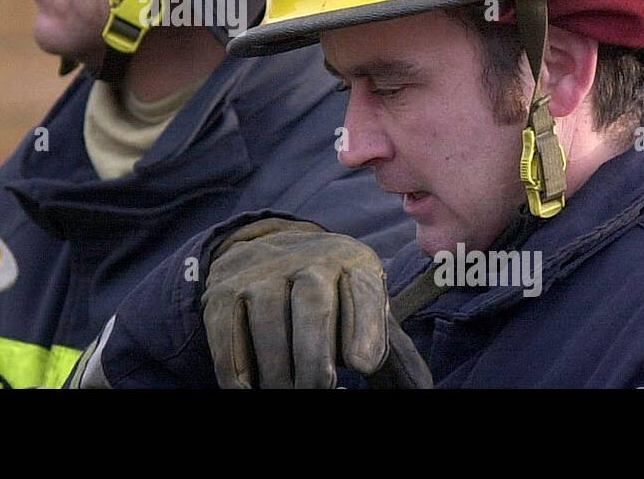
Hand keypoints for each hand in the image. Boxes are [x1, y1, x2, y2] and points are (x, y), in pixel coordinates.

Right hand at [201, 218, 429, 388]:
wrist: (267, 250)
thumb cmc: (331, 295)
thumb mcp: (363, 305)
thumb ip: (387, 345)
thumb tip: (421, 390)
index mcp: (352, 262)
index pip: (363, 291)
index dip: (365, 328)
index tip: (365, 365)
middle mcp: (306, 258)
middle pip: (313, 307)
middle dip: (316, 359)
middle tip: (322, 390)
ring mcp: (259, 272)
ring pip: (268, 326)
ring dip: (279, 375)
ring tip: (290, 393)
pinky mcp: (222, 291)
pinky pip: (227, 337)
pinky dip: (238, 374)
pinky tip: (254, 390)